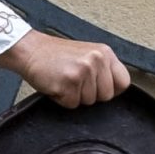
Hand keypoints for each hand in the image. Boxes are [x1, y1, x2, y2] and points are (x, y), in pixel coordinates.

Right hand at [1, 28, 131, 107]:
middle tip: (74, 81)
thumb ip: (103, 70)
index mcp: (105, 52)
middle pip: (106, 96)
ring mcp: (84, 71)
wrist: (30, 50)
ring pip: (89, 102)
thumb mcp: (87, 55)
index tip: (98, 88)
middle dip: (90, 95)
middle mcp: (97, 60)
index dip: (111, 90)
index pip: (124, 82)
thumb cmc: (56, 55)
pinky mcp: (69, 82)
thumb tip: (114, 91)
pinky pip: (72, 104)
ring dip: (74, 97)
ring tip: (64, 80)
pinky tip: (56, 84)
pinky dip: (62, 99)